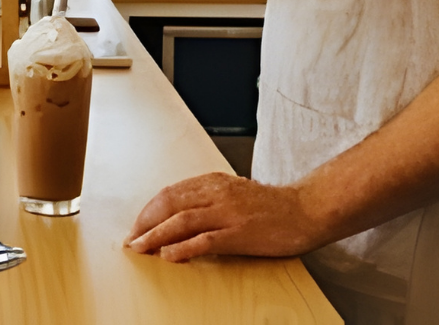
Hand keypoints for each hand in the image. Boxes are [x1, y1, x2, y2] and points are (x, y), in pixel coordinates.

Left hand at [124, 172, 320, 260]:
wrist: (306, 210)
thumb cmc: (272, 206)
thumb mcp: (235, 192)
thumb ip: (210, 198)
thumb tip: (181, 214)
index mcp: (214, 182)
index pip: (171, 193)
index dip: (149, 210)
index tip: (138, 225)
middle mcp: (217, 193)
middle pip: (170, 204)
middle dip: (145, 221)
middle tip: (132, 238)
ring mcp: (228, 212)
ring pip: (181, 220)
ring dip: (155, 235)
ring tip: (140, 247)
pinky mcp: (239, 233)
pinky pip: (204, 240)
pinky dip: (182, 247)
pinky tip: (168, 255)